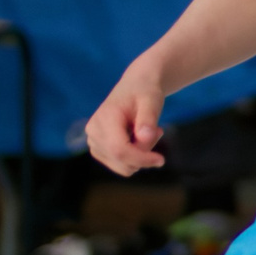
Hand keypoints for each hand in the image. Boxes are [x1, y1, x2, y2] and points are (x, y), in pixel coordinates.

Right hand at [85, 59, 168, 175]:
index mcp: (104, 118)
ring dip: (141, 155)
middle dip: (144, 153)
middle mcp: (94, 132)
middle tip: (157, 131)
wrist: (135, 87)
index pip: (119, 150)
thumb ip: (148, 119)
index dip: (141, 159)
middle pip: (122, 161)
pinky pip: (122, 165)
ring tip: (147, 131)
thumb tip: (144, 137)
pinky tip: (139, 138)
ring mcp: (94, 143)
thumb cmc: (144, 93)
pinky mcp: (99, 150)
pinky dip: (135, 157)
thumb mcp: (151, 101)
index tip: (161, 160)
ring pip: (123, 166)